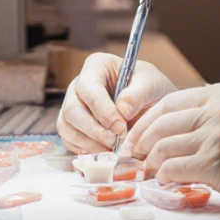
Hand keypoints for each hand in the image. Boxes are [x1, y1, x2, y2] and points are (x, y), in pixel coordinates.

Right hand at [57, 52, 176, 153]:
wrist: (152, 103)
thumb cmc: (150, 87)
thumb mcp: (152, 84)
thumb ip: (138, 94)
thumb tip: (122, 110)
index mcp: (96, 66)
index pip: (88, 89)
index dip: (102, 110)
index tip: (120, 127)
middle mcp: (79, 85)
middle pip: (72, 110)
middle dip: (92, 130)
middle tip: (114, 142)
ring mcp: (73, 106)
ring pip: (66, 127)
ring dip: (87, 143)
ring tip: (111, 150)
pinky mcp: (74, 126)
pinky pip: (69, 140)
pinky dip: (84, 150)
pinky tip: (103, 153)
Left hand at [125, 83, 219, 219]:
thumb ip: (211, 115)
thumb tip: (169, 130)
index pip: (171, 101)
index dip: (148, 120)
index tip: (137, 135)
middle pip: (162, 120)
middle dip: (140, 140)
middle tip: (132, 156)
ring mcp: (218, 133)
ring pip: (163, 145)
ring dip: (150, 161)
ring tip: (148, 172)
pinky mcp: (215, 161)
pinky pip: (173, 168)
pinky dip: (163, 177)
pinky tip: (164, 182)